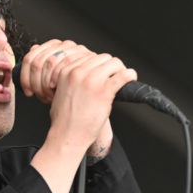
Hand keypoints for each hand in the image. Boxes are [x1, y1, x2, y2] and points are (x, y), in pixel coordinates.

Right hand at [20, 40, 135, 150]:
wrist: (67, 136)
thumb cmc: (64, 120)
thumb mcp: (60, 92)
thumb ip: (72, 79)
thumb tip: (88, 72)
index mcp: (66, 71)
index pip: (89, 56)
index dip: (99, 65)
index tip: (104, 73)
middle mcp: (78, 72)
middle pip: (103, 57)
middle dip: (111, 67)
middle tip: (115, 77)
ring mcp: (91, 81)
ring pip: (114, 63)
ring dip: (120, 70)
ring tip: (122, 80)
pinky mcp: (104, 91)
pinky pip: (123, 75)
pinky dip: (130, 75)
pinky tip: (131, 79)